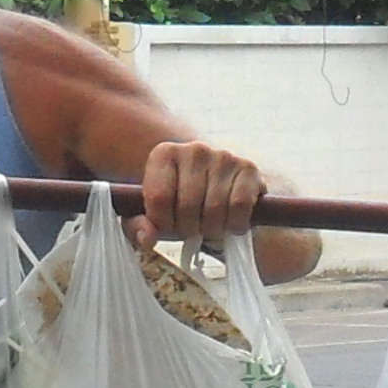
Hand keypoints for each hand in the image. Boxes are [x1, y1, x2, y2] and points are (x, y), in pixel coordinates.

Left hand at [137, 139, 265, 248]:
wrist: (222, 199)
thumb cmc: (180, 208)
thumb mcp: (153, 218)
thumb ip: (139, 227)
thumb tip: (147, 238)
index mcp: (164, 153)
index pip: (159, 198)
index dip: (163, 222)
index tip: (168, 225)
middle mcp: (194, 149)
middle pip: (187, 206)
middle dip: (189, 229)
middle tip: (192, 229)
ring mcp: (223, 156)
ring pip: (214, 209)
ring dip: (212, 230)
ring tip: (209, 226)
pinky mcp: (248, 168)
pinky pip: (239, 206)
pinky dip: (235, 223)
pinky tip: (230, 223)